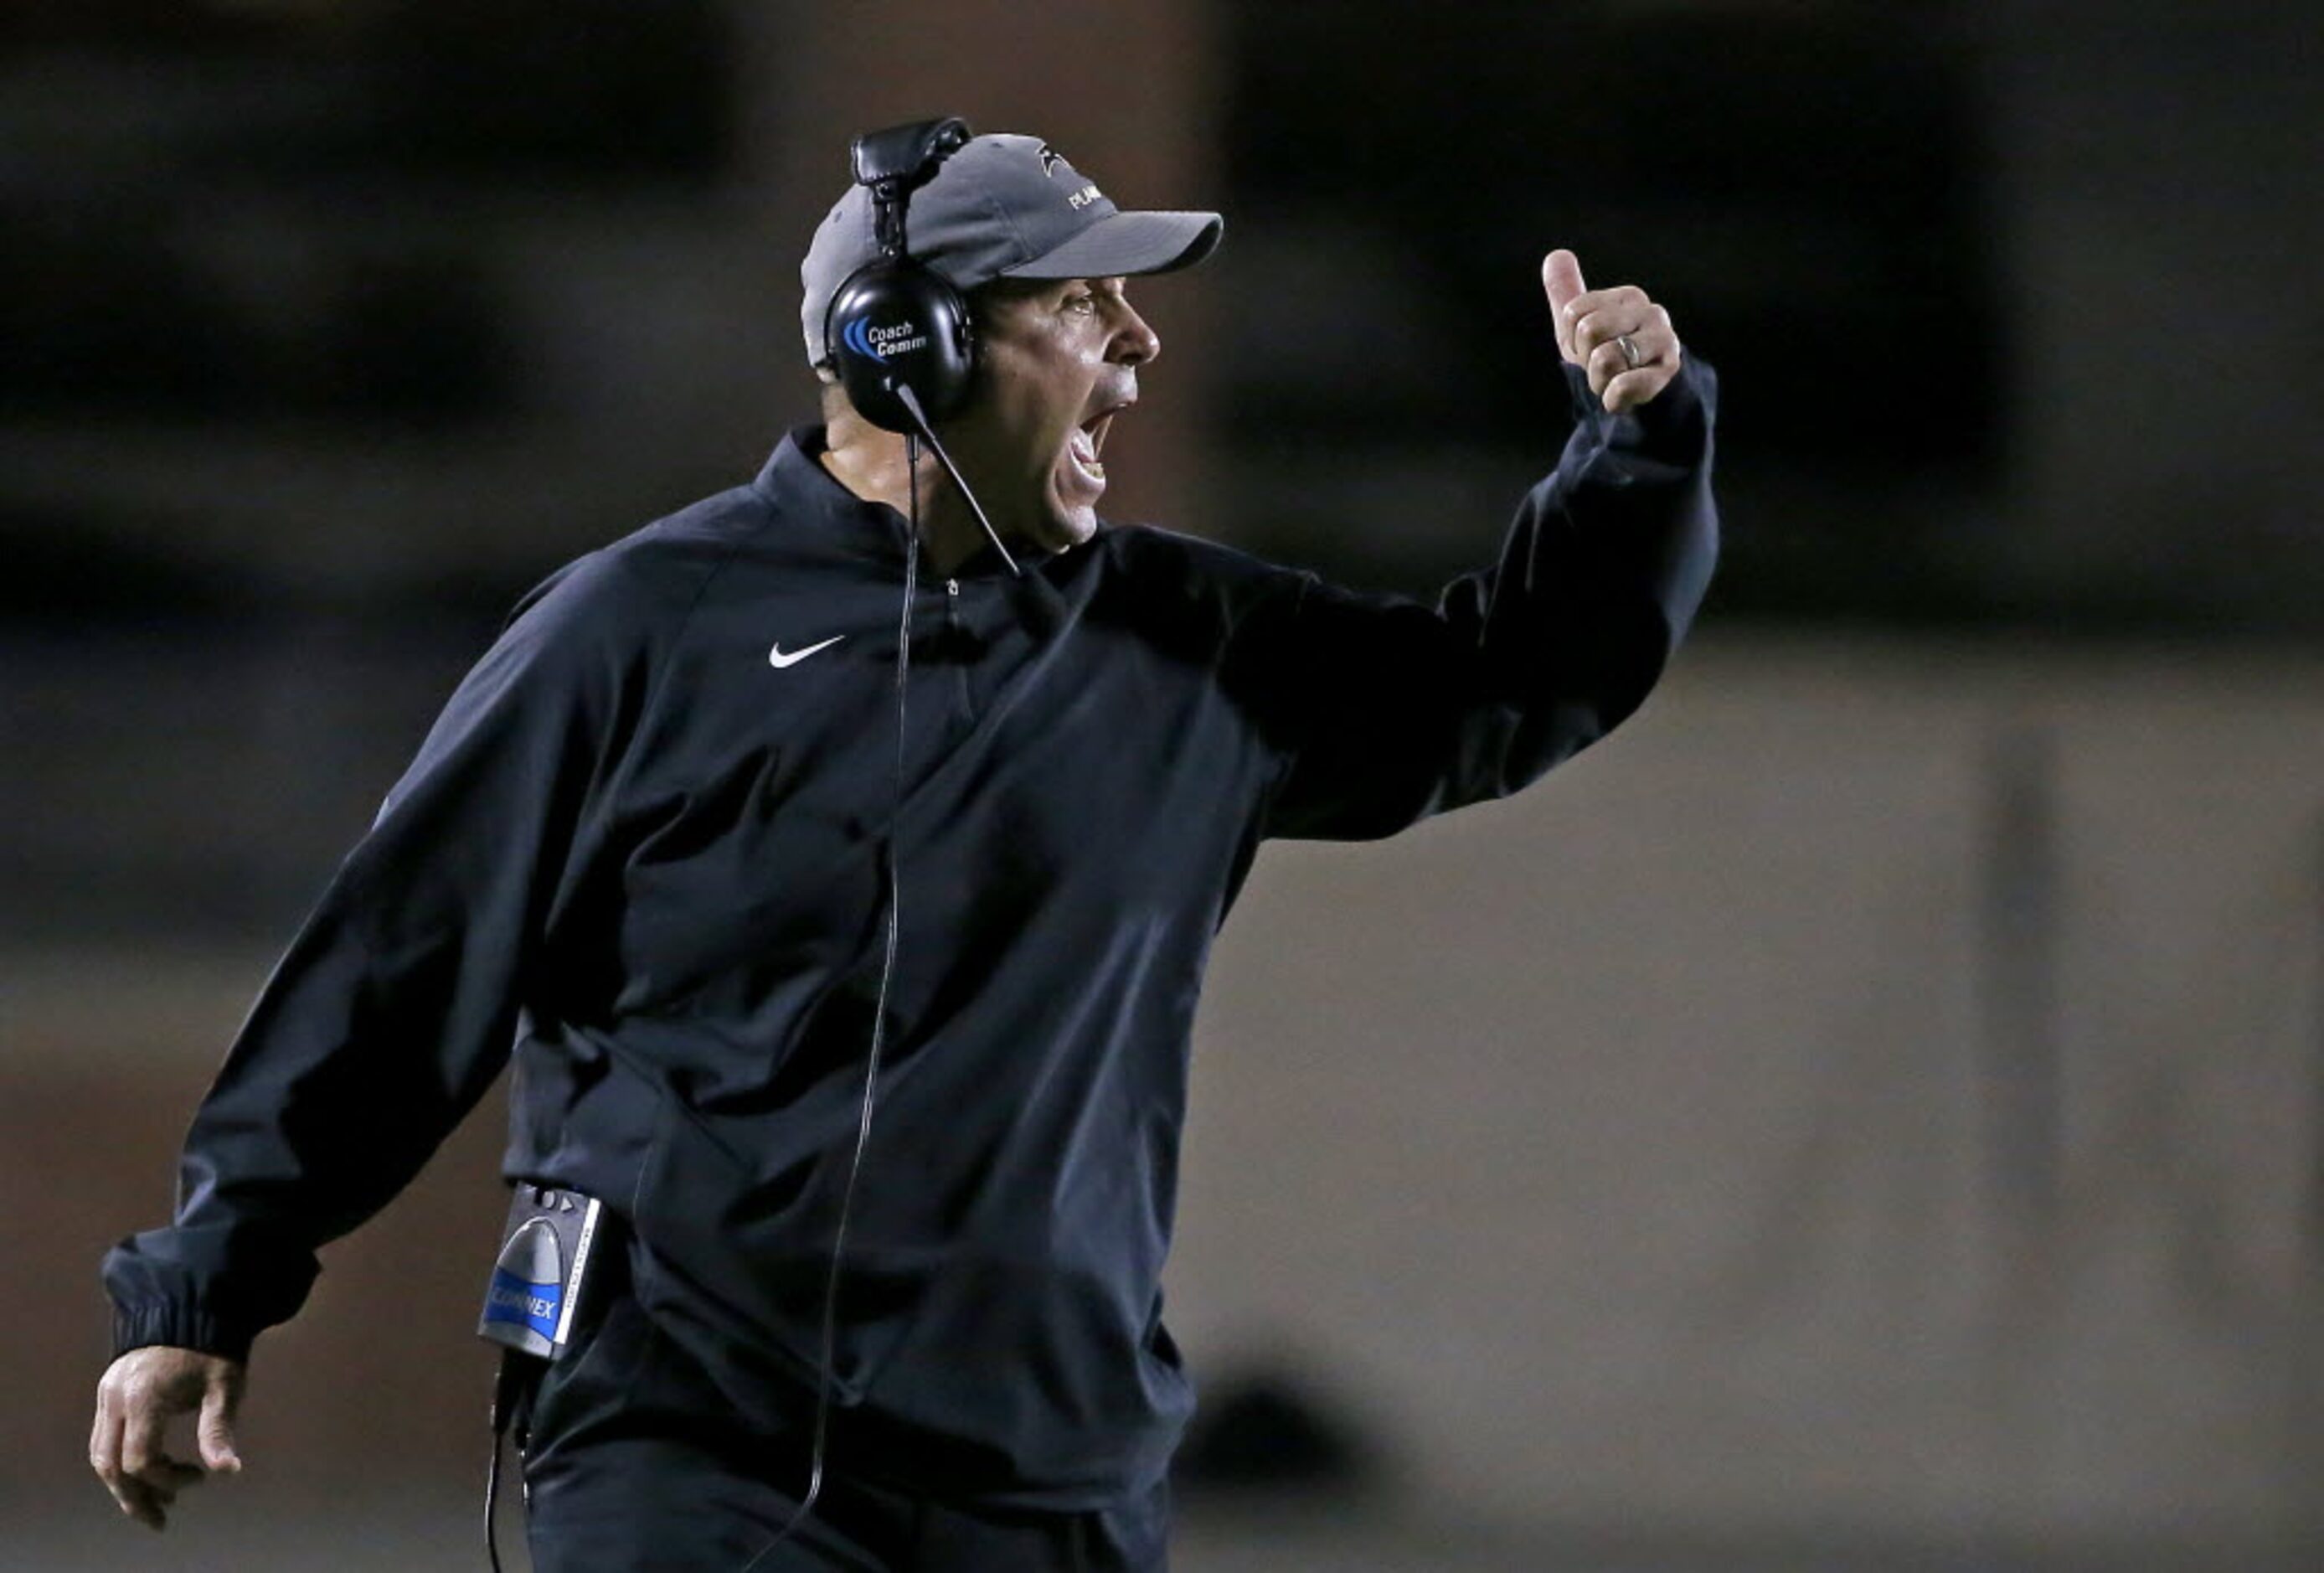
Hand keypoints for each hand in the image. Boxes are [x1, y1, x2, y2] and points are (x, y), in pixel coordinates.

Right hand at [90, 1346, 244, 1530]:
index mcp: (144, 1398)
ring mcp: (106, 1394)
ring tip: (154, 1503)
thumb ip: (218, 1430)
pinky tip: (145, 1471)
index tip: (198, 1478)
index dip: (168, 1479)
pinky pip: (103, 1437)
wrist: (190, 1304)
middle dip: (134, 1497)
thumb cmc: (214, 1347)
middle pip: (109, 1465)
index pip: (140, 1460)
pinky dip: (119, 1460)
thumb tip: (228, 1471)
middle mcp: (116, 1398)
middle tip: (160, 1520)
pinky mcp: (107, 1390)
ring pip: (101, 1454)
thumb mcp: (224, 1387)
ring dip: (124, 1483)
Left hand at [1541, 249, 1683, 413]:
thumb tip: (1556, 255)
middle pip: (1589, 329)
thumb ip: (1566, 291)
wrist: (1642, 396)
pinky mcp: (1669, 371)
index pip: (1573, 313)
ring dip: (1599, 381)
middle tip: (1602, 366)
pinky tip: (1624, 396)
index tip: (1589, 348)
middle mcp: (1650, 311)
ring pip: (1605, 358)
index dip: (1573, 339)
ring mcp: (1663, 339)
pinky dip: (1613, 399)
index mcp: (1627, 297)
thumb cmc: (1608, 355)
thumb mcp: (1580, 325)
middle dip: (1586, 359)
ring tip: (1615, 380)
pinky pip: (1623, 385)